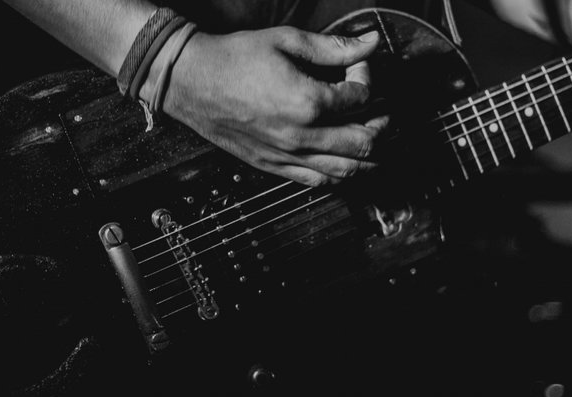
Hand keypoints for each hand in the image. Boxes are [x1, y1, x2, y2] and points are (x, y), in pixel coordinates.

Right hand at [163, 27, 387, 185]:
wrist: (190, 80)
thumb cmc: (231, 59)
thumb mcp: (286, 41)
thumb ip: (333, 46)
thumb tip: (369, 42)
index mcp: (307, 102)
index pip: (360, 97)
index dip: (367, 77)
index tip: (360, 65)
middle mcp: (301, 136)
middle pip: (363, 141)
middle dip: (381, 122)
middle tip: (381, 109)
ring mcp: (286, 155)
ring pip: (346, 170)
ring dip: (368, 157)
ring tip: (373, 139)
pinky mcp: (273, 165)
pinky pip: (318, 181)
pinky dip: (340, 174)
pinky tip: (346, 162)